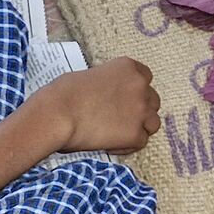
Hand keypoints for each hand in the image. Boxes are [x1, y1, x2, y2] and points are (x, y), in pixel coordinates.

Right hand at [27, 60, 161, 158]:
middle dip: (140, 110)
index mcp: (128, 67)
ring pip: (153, 123)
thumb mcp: (92, 76)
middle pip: (152, 101)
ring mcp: (140, 110)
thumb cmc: (65, 93)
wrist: (60, 113)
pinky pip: (140, 142)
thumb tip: (107, 97)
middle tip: (120, 119)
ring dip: (139, 128)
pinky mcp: (135, 133)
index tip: (123, 100)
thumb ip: (109, 84)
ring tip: (118, 134)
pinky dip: (128, 145)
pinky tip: (110, 145)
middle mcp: (139, 85)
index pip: (146, 77)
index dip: (135, 91)